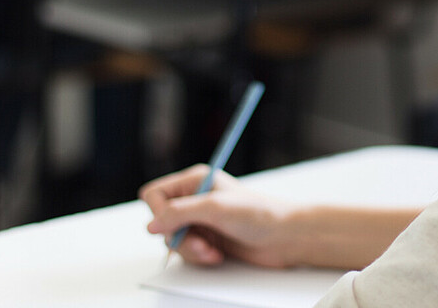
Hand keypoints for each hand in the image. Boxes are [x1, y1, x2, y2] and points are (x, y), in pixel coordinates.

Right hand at [140, 165, 300, 267]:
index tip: (175, 225)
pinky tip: (217, 255)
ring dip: (190, 250)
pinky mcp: (208, 240)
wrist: (286, 237)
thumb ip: (180, 213)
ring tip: (212, 251)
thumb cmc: (260, 214)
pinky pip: (187, 253)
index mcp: (195, 181)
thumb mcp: (216, 208)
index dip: (158, 212)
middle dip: (179, 237)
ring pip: (172, 240)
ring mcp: (201, 221)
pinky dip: (198, 257)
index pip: (154, 194)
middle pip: (161, 221)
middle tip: (201, 243)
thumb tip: (152, 224)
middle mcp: (195, 199)